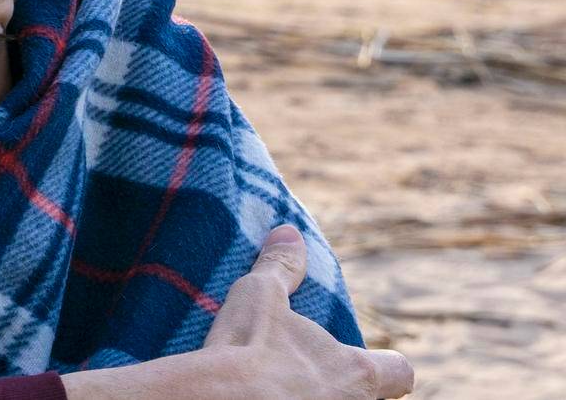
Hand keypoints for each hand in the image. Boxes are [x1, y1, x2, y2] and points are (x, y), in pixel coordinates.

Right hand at [200, 224, 413, 398]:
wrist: (217, 399)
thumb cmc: (248, 347)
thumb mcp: (261, 295)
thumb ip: (281, 266)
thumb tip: (290, 234)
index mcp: (355, 372)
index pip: (400, 373)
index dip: (386, 365)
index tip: (368, 360)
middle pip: (364, 399)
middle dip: (339, 388)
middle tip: (304, 376)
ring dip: (314, 398)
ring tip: (280, 390)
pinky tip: (263, 399)